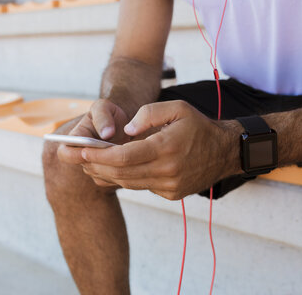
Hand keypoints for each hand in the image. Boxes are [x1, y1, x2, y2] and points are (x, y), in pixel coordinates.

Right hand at [57, 99, 130, 185]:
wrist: (125, 126)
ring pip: (101, 174)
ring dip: (113, 164)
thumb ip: (102, 117)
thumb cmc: (109, 114)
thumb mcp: (103, 108)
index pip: (65, 154)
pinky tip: (130, 158)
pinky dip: (122, 170)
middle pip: (86, 166)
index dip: (73, 155)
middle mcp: (81, 157)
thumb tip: (106, 134)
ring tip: (126, 150)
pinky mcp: (106, 177)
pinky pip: (112, 179)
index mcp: (75, 140)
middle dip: (100, 159)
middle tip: (117, 149)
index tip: (87, 151)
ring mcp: (93, 168)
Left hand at [80, 100, 240, 199]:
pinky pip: (141, 186)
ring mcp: (169, 186)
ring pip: (128, 183)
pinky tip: (112, 170)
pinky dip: (125, 178)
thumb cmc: (198, 126)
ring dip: (106, 174)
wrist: (224, 152)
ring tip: (89, 164)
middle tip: (77, 159)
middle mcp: (166, 171)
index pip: (123, 157)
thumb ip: (148, 114)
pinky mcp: (171, 194)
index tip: (82, 151)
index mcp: (166, 148)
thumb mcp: (177, 108)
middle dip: (95, 166)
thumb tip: (125, 131)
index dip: (99, 156)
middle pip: (121, 173)